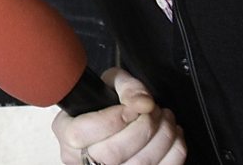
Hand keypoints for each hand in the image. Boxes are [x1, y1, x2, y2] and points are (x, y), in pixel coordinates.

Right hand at [51, 67, 185, 164]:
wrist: (110, 129)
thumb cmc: (106, 108)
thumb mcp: (108, 86)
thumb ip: (125, 85)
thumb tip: (143, 102)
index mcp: (68, 134)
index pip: (82, 133)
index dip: (114, 118)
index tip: (132, 107)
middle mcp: (83, 160)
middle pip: (112, 153)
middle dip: (143, 126)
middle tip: (153, 110)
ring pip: (139, 164)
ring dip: (162, 136)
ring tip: (164, 118)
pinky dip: (175, 151)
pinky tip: (172, 135)